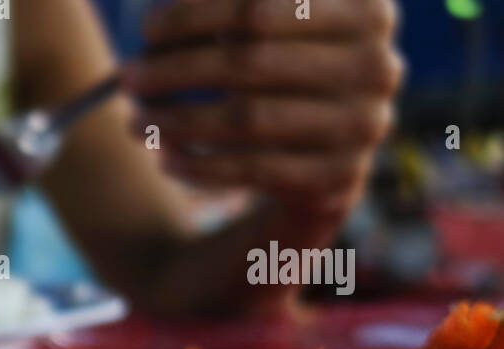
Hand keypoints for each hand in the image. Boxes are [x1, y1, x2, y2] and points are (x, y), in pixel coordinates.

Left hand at [126, 0, 403, 215]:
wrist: (322, 150)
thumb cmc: (280, 71)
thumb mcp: (268, 28)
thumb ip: (230, 12)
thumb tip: (156, 18)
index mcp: (364, 7)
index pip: (259, 4)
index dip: (195, 14)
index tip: (147, 28)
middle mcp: (376, 62)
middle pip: (250, 60)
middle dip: (177, 69)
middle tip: (128, 79)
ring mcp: (364, 123)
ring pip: (249, 119)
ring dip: (178, 121)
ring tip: (135, 123)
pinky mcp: (340, 176)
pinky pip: (254, 171)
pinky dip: (201, 165)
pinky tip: (165, 158)